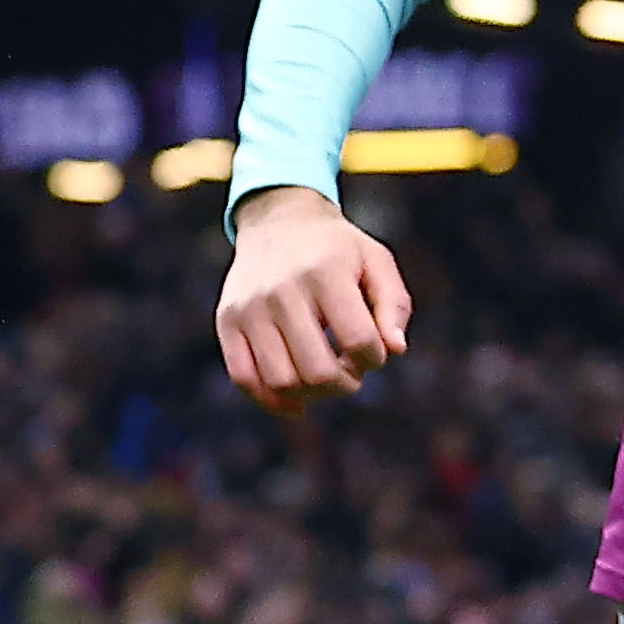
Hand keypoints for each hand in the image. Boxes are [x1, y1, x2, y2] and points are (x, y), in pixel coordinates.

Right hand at [216, 187, 411, 409]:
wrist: (278, 220)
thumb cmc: (337, 248)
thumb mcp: (376, 261)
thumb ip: (394, 305)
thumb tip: (395, 349)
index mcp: (324, 274)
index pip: (359, 341)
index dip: (375, 359)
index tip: (374, 351)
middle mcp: (282, 291)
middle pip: (318, 371)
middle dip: (346, 385)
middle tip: (351, 371)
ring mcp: (249, 308)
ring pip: (282, 381)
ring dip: (314, 395)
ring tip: (326, 377)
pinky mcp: (227, 320)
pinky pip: (244, 377)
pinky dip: (272, 401)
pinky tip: (297, 403)